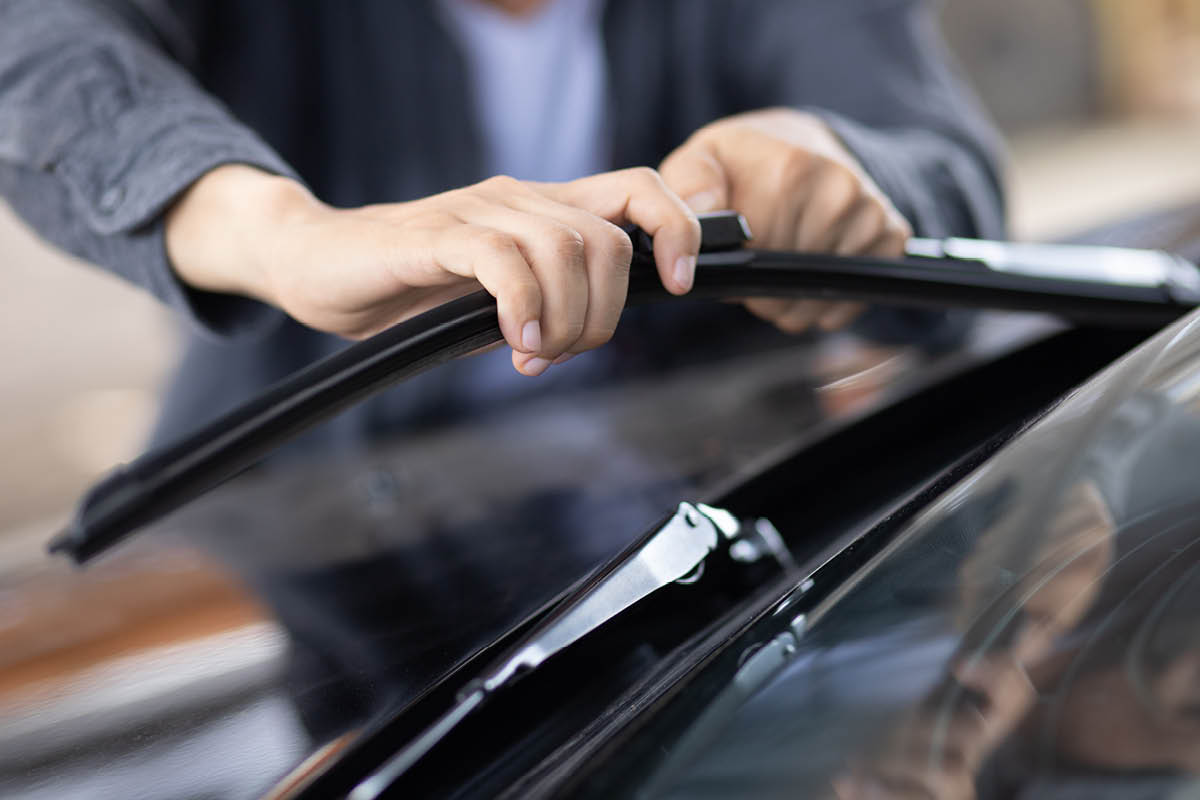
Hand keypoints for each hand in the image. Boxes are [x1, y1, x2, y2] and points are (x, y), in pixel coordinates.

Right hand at [165, 165, 699, 375]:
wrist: (315, 263)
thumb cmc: (403, 286)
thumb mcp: (491, 302)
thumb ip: (540, 309)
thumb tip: (577, 338)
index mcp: (541, 210)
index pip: (637, 190)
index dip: (675, 229)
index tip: (679, 284)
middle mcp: (518, 199)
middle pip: (609, 241)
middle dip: (604, 314)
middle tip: (559, 354)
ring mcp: (478, 212)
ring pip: (568, 248)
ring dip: (566, 319)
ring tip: (531, 353)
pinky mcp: (436, 235)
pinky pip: (505, 261)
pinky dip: (523, 306)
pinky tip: (513, 340)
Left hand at [660, 108, 911, 332]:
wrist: (803, 141)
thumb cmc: (745, 162)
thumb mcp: (703, 161)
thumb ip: (690, 188)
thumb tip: (705, 217)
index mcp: (793, 171)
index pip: (757, 261)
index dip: (737, 269)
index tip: (733, 251)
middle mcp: (841, 192)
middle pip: (785, 286)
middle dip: (760, 285)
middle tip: (756, 254)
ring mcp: (871, 215)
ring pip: (814, 302)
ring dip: (788, 297)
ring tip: (780, 259)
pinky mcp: (892, 237)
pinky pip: (847, 301)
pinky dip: (822, 301)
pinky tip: (808, 268)